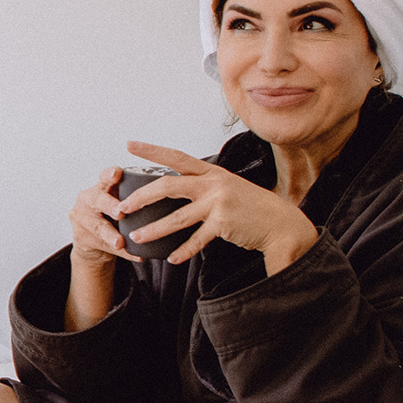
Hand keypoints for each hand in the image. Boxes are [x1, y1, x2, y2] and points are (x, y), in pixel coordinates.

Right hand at [68, 165, 142, 266]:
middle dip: (110, 206)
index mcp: (100, 187)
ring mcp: (82, 220)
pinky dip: (123, 252)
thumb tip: (167, 195)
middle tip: (120, 212)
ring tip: (119, 242)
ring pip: (98, 227)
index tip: (117, 172)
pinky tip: (135, 255)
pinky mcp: (82, 239)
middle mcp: (88, 200)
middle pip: (98, 201)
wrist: (90, 239)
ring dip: (110, 235)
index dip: (110, 174)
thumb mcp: (116, 200)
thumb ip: (132, 197)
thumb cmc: (109, 214)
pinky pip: (105, 247)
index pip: (104, 177)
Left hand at [117, 141, 317, 272]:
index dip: (152, 150)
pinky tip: (171, 258)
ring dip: (154, 229)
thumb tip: (177, 187)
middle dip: (141, 198)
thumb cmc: (251, 206)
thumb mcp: (228, 187)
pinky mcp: (223, 224)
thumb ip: (204, 186)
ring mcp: (218, 203)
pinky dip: (183, 251)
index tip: (129, 145)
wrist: (280, 222)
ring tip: (136, 237)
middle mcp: (213, 184)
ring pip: (177, 218)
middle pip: (169, 186)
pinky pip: (196, 240)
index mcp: (212, 172)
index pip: (176, 157)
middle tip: (122, 207)